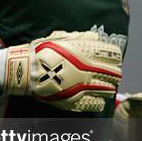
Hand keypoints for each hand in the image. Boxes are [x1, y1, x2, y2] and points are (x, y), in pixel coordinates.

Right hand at [2, 30, 121, 111]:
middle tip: (114, 75)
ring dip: (109, 88)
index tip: (114, 60)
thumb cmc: (42, 52)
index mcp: (86, 54)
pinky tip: (97, 99)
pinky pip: (94, 104)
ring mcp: (82, 87)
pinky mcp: (74, 101)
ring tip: (107, 87)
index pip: (112, 55)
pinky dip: (98, 101)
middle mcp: (87, 71)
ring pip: (107, 90)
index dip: (115, 57)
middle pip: (113, 74)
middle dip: (115, 74)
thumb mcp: (61, 38)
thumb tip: (95, 37)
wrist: (26, 71)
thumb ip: (80, 37)